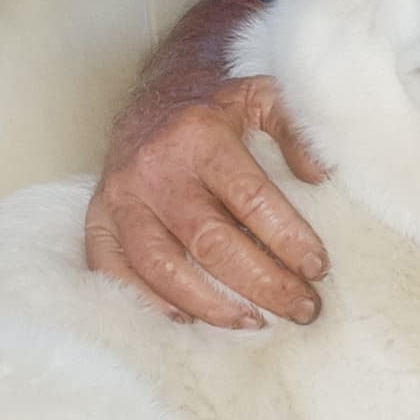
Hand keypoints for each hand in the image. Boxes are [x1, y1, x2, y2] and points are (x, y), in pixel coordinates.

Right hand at [85, 0, 329, 327]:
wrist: (154, 98)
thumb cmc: (217, 107)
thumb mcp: (262, 96)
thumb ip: (296, 129)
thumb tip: (320, 175)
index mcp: (200, 136)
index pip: (251, 199)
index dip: (287, 239)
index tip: (318, 268)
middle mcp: (156, 170)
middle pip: (211, 243)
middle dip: (263, 283)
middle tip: (303, 308)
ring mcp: (121, 199)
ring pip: (163, 268)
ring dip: (212, 305)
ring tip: (256, 323)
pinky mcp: (98, 221)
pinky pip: (116, 274)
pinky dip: (151, 303)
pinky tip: (189, 319)